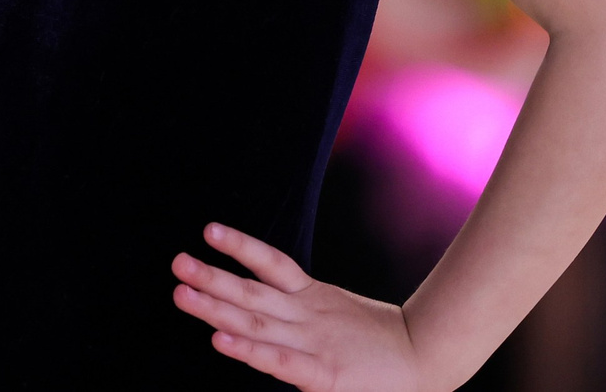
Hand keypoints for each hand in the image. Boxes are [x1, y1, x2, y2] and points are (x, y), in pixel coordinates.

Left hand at [172, 223, 427, 390]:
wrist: (429, 356)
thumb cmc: (380, 343)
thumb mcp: (339, 315)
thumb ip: (305, 309)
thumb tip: (265, 306)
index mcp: (313, 297)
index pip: (272, 264)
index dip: (240, 246)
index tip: (208, 230)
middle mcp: (306, 315)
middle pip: (252, 291)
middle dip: (211, 278)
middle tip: (176, 263)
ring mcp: (312, 342)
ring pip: (256, 320)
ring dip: (215, 306)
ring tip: (181, 291)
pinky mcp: (323, 374)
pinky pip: (279, 360)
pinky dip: (249, 349)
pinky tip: (221, 340)